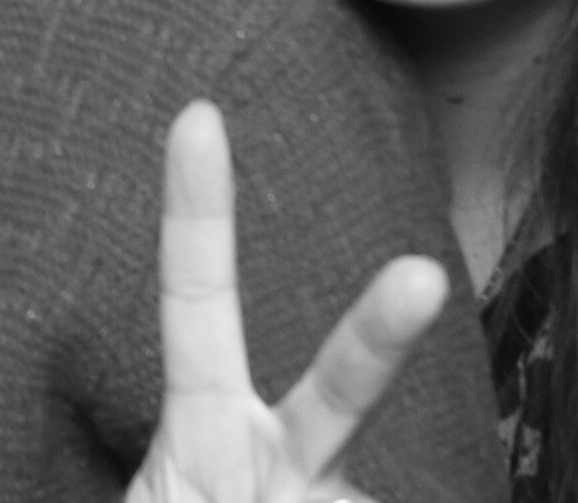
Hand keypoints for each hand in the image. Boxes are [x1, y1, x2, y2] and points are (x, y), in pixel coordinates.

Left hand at [129, 101, 447, 502]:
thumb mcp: (159, 502)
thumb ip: (188, 469)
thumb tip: (243, 494)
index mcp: (207, 436)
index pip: (196, 304)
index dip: (195, 211)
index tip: (196, 113)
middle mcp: (283, 460)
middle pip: (342, 388)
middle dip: (379, 334)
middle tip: (419, 277)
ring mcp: (334, 497)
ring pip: (350, 497)